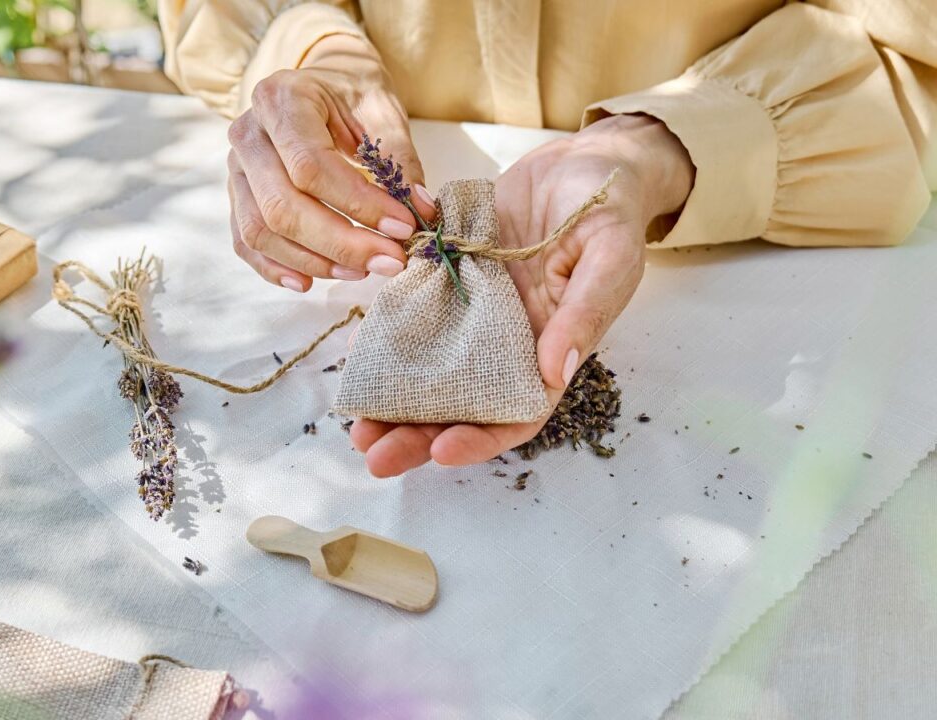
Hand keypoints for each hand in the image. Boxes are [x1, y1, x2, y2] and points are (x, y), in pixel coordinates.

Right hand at [227, 34, 436, 291]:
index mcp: (281, 99)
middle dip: (340, 243)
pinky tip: (311, 282)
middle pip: (282, 206)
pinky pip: (247, 243)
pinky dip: (277, 268)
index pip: (311, 166)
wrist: (322, 81)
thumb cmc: (352, 92)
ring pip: (261, 231)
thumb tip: (419, 213)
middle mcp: (248, 134)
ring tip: (360, 271)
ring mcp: (236, 168)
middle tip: (388, 260)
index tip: (402, 228)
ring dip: (312, 261)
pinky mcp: (237, 197)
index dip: (358, 205)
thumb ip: (399, 161)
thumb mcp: (382, 111)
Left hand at [351, 115, 693, 476]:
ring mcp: (472, 312)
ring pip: (427, 367)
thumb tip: (556, 371)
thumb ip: (584, 313)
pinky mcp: (447, 276)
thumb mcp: (610, 257)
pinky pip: (410, 313)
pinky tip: (355, 353)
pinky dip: (383, 336)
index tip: (443, 450)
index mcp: (549, 350)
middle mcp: (505, 341)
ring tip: (354, 421)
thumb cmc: (609, 212)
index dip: (481, 438)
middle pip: (459, 403)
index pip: (515, 413)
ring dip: (391, 396)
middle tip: (374, 452)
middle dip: (416, 433)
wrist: (582, 162)